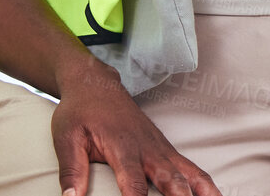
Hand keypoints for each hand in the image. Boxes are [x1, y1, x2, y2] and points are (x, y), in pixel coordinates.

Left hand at [50, 64, 220, 195]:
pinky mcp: (165, 149)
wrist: (97, 84)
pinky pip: (190, 168)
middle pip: (170, 179)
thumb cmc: (81, 111)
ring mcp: (160, 147)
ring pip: (187, 173)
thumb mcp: (66, 138)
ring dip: (202, 192)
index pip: (134, 183)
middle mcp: (146, 148)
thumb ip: (71, 170)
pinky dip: (203, 183)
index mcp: (122, 146)